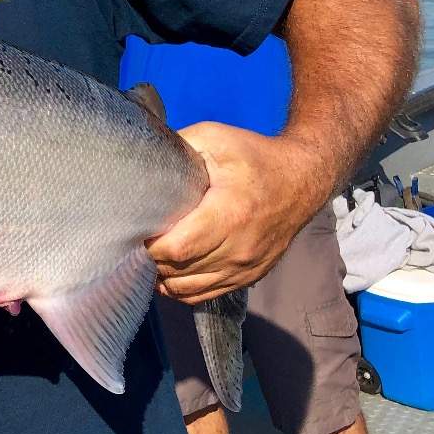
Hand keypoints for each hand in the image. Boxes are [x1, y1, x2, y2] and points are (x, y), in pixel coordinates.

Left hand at [147, 121, 323, 302]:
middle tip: (131, 243)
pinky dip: (182, 289)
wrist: (302, 179)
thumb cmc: (255, 157)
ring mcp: (246, 267)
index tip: (133, 231)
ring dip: (163, 278)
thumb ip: (178, 147)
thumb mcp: (215, 138)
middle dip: (149, 261)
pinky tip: (166, 274)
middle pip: (180, 271)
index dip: (149, 246)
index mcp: (229, 214)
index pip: (178, 248)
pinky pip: (207, 294)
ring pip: (190, 289)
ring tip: (145, 258)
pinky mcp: (250, 275)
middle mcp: (239, 248)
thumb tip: (143, 157)